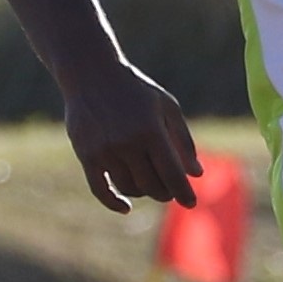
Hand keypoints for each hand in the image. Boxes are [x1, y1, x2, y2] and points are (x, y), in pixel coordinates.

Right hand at [63, 63, 201, 213]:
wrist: (91, 74)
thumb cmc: (135, 90)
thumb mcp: (167, 106)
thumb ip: (183, 140)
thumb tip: (196, 174)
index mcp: (151, 130)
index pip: (172, 174)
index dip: (184, 193)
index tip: (191, 203)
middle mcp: (127, 143)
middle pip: (152, 186)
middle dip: (165, 193)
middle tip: (170, 190)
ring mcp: (104, 151)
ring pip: (129, 188)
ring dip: (144, 192)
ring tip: (150, 183)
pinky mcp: (86, 155)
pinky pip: (100, 190)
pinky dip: (114, 203)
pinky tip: (126, 207)